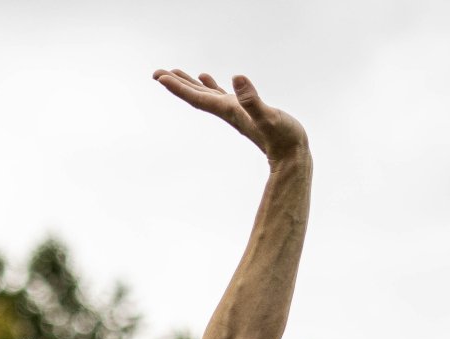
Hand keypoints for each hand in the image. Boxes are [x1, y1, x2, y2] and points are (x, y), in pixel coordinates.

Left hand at [152, 69, 308, 165]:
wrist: (292, 155)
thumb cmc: (283, 138)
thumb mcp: (268, 117)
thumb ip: (252, 100)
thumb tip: (237, 78)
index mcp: (228, 111)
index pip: (197, 98)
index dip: (178, 87)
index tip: (160, 77)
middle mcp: (227, 112)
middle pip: (195, 97)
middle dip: (176, 84)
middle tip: (157, 73)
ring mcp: (235, 112)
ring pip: (206, 95)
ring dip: (189, 84)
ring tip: (174, 72)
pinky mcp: (244, 111)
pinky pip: (221, 95)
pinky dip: (210, 86)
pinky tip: (206, 78)